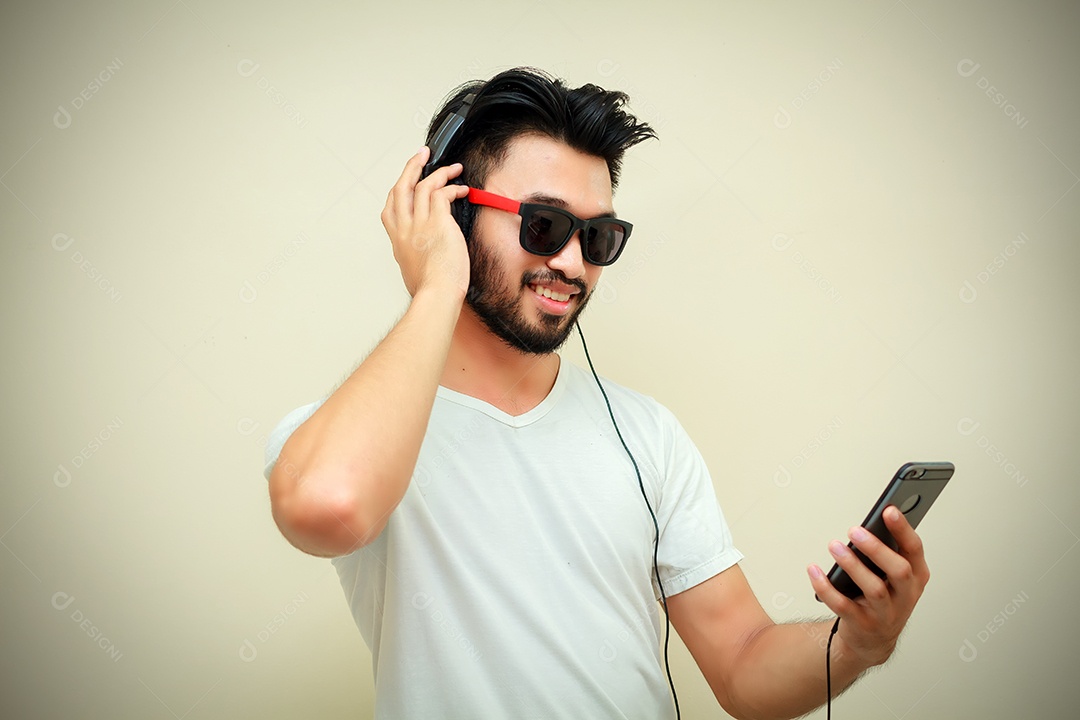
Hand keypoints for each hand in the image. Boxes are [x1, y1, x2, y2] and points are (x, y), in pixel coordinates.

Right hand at [380, 147, 471, 296]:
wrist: (436, 294)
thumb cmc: (430, 288)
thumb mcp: (413, 270)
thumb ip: (416, 255)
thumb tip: (424, 252)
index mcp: (398, 240)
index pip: (390, 207)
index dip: (398, 189)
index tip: (407, 179)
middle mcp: (405, 228)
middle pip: (401, 187)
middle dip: (412, 166)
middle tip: (421, 154)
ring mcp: (419, 223)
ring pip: (422, 185)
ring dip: (439, 172)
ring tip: (453, 167)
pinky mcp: (437, 221)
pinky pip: (441, 194)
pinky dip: (452, 187)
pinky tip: (461, 189)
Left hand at [807, 506, 929, 666]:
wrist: (872, 640)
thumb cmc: (883, 596)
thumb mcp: (893, 575)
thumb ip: (887, 551)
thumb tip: (867, 524)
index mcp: (916, 576)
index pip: (914, 549)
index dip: (903, 529)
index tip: (888, 510)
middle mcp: (905, 596)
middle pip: (899, 571)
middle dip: (877, 549)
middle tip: (854, 530)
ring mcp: (886, 613)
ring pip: (874, 589)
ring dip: (852, 565)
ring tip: (834, 546)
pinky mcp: (863, 625)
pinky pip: (843, 606)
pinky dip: (826, 588)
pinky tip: (814, 571)